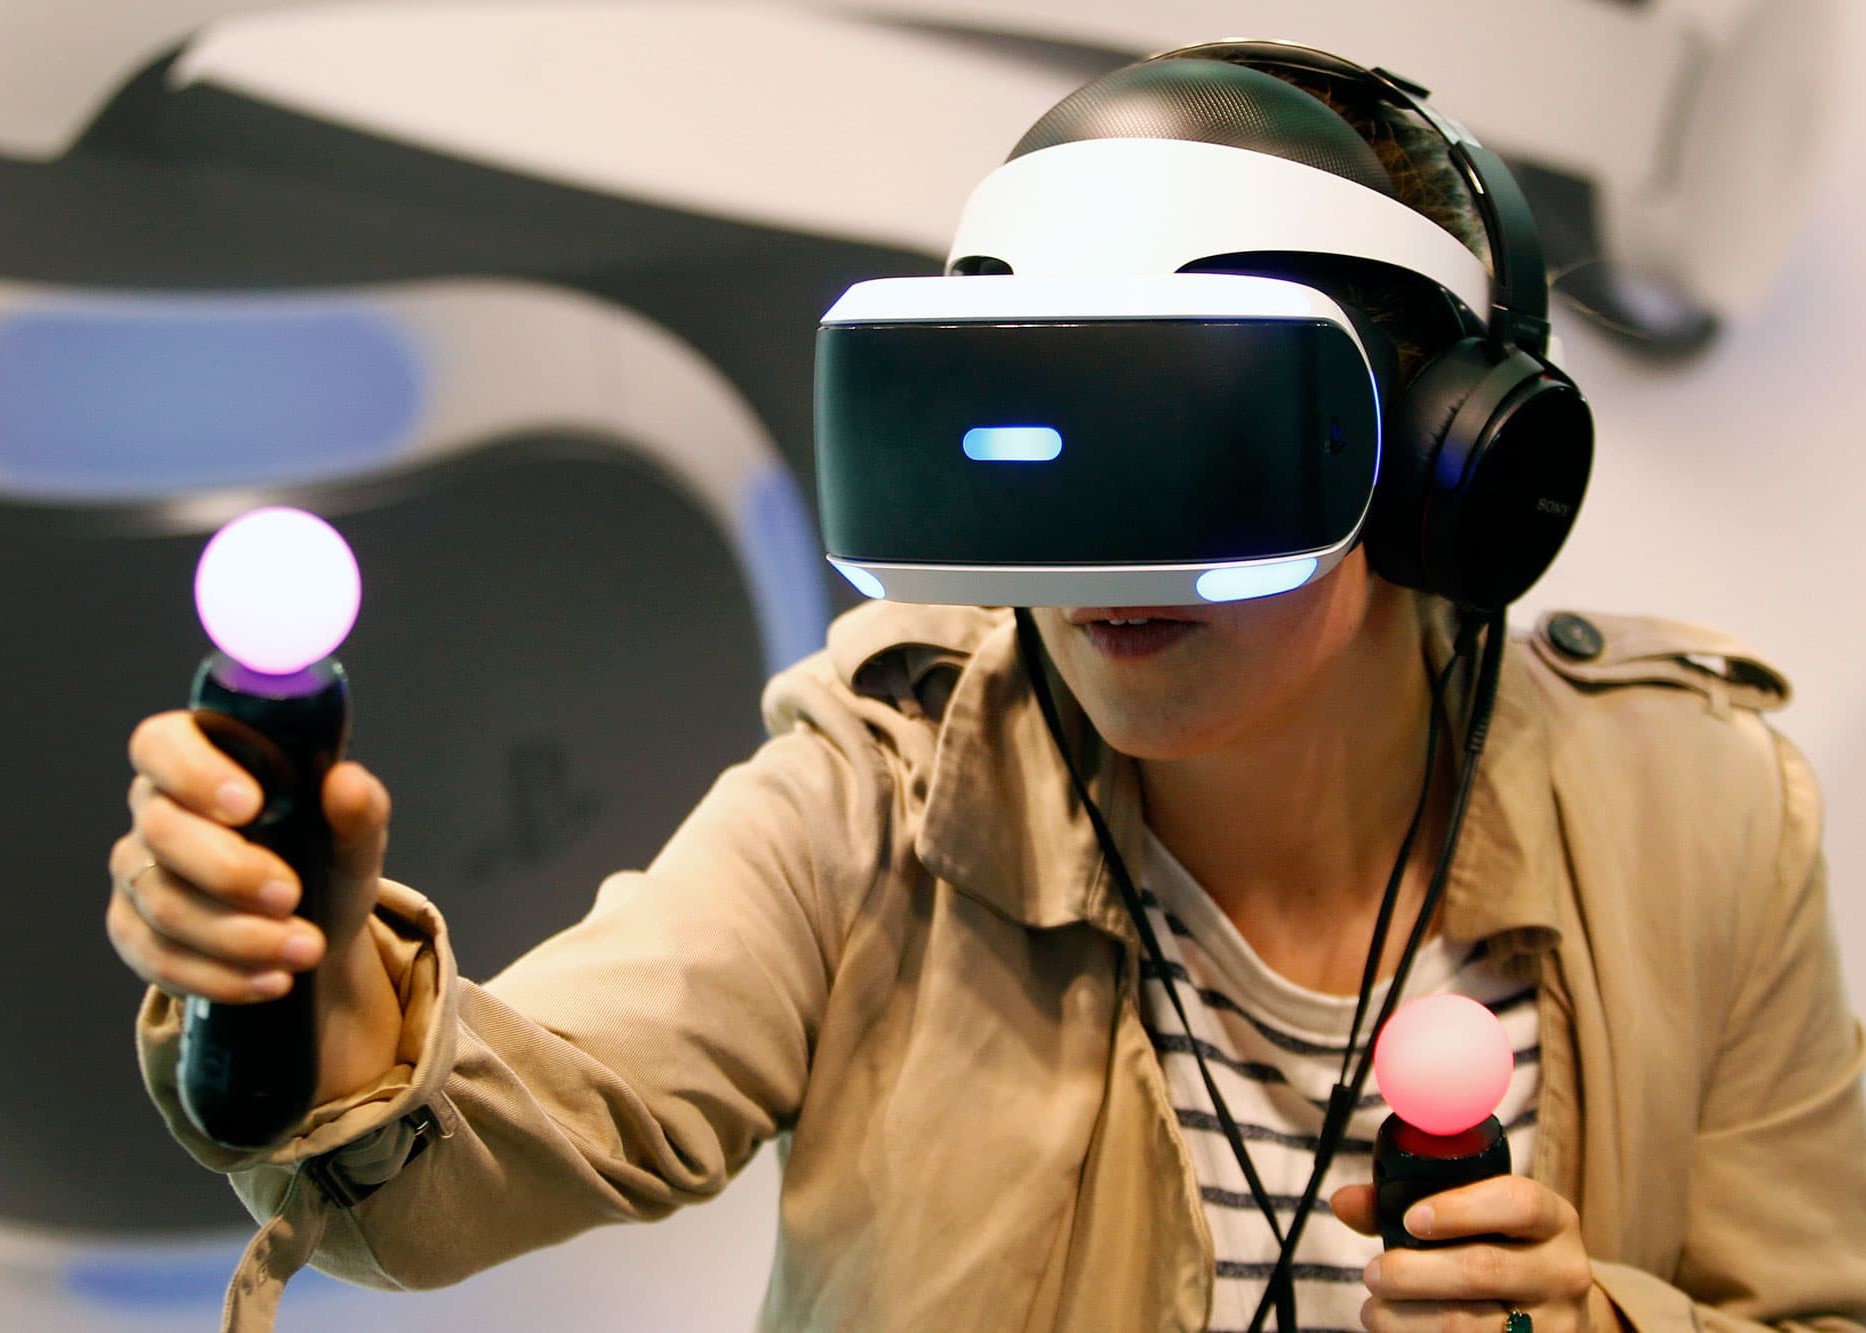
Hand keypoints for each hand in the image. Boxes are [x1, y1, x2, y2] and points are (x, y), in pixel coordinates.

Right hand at [107, 710, 391, 1004]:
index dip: (196, 773)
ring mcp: (136, 871)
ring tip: (306, 949)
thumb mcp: (353, 837)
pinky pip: (159, 958)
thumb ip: (357, 808)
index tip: (251, 805)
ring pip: (164, 903)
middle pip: (163, 832)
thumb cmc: (324, 859)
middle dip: (231, 871)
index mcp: (200, 758)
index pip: (164, 745)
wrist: (313, 927)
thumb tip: (346, 782)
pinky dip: (221, 975)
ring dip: (239, 934)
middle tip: (292, 896)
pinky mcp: (133, 930)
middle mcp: (155, 808)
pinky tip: (272, 979)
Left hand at [1331, 1178, 1625, 1330]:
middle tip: (1373, 1274)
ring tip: (1374, 1312)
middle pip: (1484, 1270)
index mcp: (1552, 1220)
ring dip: (1410, 1320)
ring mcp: (1556, 1324)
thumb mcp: (1476, 1220)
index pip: (1518, 1204)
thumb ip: (1407, 1203)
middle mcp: (1563, 1271)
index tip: (1411, 1219)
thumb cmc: (1500, 1252)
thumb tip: (1343, 1202)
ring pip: (1472, 1325)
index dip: (1461, 1209)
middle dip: (1416, 1273)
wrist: (1557, 1317)